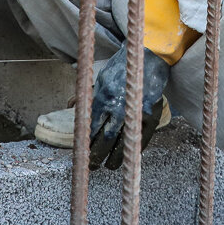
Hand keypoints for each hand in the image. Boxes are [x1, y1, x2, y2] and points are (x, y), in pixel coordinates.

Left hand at [89, 46, 169, 169]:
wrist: (148, 57)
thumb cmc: (122, 68)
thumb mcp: (101, 78)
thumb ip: (90, 96)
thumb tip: (74, 109)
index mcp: (103, 97)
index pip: (92, 127)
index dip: (88, 143)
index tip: (84, 153)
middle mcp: (117, 107)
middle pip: (105, 139)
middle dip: (98, 155)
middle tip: (94, 166)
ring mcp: (135, 112)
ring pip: (122, 143)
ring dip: (115, 158)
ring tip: (110, 166)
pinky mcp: (150, 115)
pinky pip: (140, 138)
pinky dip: (133, 150)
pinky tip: (128, 156)